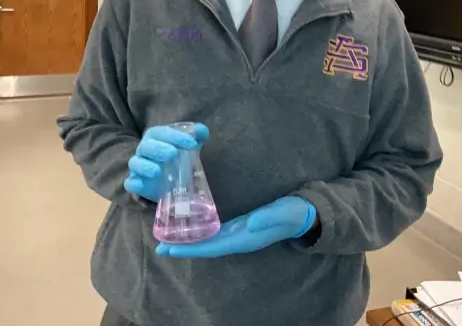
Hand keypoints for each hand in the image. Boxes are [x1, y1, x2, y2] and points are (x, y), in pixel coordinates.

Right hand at [124, 123, 208, 201]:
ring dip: (145, 166)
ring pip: (135, 163)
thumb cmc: (176, 156)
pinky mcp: (136, 183)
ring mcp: (138, 166)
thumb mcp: (186, 145)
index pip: (161, 132)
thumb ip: (196, 135)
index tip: (191, 143)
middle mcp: (144, 150)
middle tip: (173, 154)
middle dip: (159, 149)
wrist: (166, 177)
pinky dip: (134, 183)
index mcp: (155, 137)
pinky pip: (130, 182)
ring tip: (158, 171)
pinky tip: (140, 184)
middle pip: (146, 146)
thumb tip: (202, 131)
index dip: (175, 136)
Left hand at [156, 196, 316, 257]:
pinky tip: (189, 227)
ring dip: (189, 241)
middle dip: (183, 247)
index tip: (169, 248)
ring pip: (208, 240)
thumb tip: (250, 223)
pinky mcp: (239, 227)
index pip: (212, 247)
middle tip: (159, 245)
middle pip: (205, 247)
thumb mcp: (283, 212)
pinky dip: (200, 231)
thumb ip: (268, 217)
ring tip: (168, 238)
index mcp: (245, 238)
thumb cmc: (293, 213)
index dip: (190, 249)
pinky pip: (215, 232)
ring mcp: (238, 234)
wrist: (303, 214)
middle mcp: (238, 239)